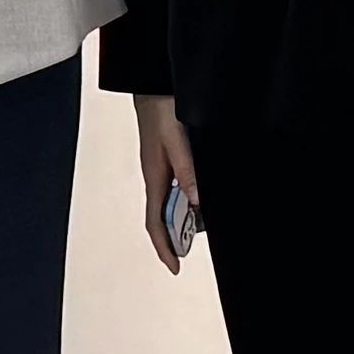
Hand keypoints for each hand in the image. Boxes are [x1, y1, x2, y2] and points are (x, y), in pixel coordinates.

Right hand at [135, 92, 204, 272]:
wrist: (152, 86)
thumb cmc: (161, 110)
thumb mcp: (177, 141)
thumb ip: (188, 170)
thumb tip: (196, 202)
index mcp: (154, 177)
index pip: (155, 222)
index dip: (164, 247)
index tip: (174, 267)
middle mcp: (155, 176)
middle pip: (163, 217)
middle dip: (175, 237)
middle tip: (191, 252)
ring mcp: (161, 168)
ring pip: (172, 202)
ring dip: (184, 218)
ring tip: (201, 226)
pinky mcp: (167, 159)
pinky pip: (177, 186)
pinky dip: (188, 198)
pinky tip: (200, 195)